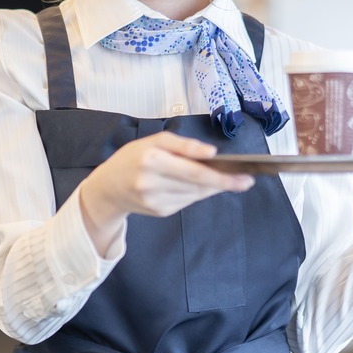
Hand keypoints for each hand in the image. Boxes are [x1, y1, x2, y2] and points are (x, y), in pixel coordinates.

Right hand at [78, 132, 254, 253]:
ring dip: (208, 187)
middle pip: (199, 185)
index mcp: (152, 160)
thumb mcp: (155, 141)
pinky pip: (186, 201)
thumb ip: (183, 145)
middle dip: (224, 183)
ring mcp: (155, 201)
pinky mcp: (159, 212)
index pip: (195, 171)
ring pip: (195, 195)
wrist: (108, 187)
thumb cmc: (133, 158)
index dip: (222, 177)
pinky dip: (193, 193)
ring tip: (215, 178)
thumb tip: (211, 153)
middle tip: (244, 181)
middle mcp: (152, 183)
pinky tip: (189, 185)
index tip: (244, 178)